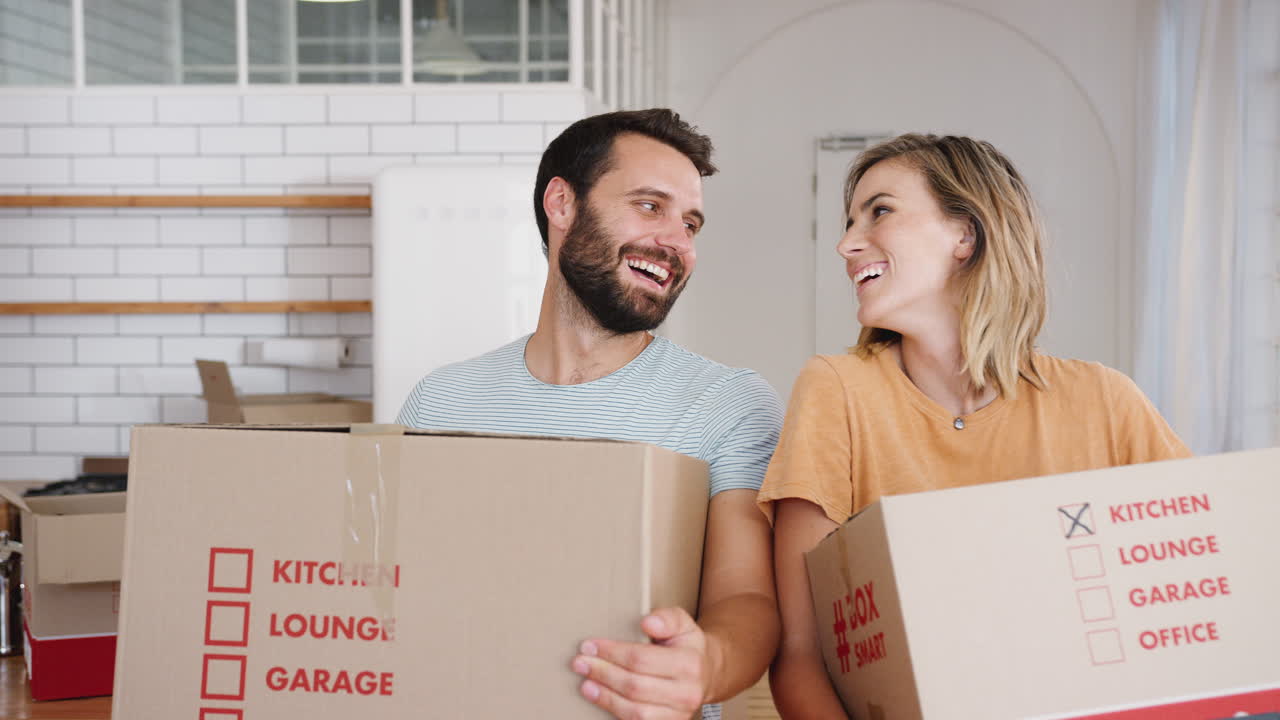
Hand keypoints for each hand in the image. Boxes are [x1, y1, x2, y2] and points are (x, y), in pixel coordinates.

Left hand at [571, 607, 711, 718]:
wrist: (708, 673)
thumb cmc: (687, 646)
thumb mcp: (683, 623)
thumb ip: (667, 618)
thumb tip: (648, 622)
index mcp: (689, 663)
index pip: (641, 659)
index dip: (611, 652)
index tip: (590, 645)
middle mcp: (687, 693)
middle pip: (634, 686)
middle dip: (602, 673)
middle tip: (580, 662)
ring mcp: (679, 715)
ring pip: (635, 711)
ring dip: (605, 696)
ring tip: (585, 683)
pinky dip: (614, 711)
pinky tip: (600, 697)